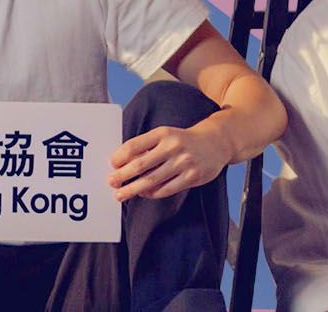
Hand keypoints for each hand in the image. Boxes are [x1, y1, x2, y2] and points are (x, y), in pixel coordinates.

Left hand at [108, 122, 232, 201]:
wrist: (215, 143)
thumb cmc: (183, 140)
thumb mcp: (165, 135)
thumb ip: (147, 146)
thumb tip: (122, 162)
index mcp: (162, 133)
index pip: (135, 145)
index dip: (120, 157)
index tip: (112, 164)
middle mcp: (172, 147)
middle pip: (141, 165)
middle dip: (122, 175)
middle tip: (111, 182)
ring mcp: (183, 162)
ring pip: (152, 180)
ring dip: (133, 189)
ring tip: (120, 194)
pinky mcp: (192, 176)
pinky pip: (166, 189)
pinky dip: (152, 193)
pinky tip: (143, 194)